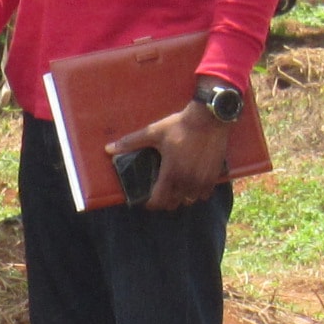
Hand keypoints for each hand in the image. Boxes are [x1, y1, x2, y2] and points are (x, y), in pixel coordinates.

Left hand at [112, 101, 229, 212]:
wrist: (209, 118)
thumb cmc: (180, 126)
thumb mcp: (154, 132)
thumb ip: (131, 142)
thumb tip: (108, 148)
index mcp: (171, 174)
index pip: (159, 201)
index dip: (151, 204)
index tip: (147, 200)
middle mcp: (187, 181)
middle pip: (174, 204)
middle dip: (166, 201)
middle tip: (161, 193)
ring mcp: (202, 180)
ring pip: (190, 200)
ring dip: (182, 198)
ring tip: (177, 189)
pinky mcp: (214, 176)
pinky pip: (205, 194)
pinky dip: (198, 193)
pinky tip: (193, 184)